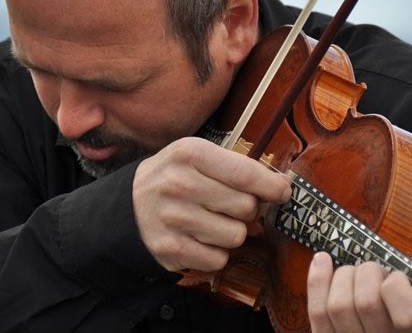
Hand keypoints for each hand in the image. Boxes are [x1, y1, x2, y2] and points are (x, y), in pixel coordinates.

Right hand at [133, 137, 290, 271]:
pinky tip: (200, 238)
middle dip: (246, 209)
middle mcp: (179, 184)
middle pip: (246, 208)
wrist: (129, 205)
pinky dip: (215, 253)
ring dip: (231, 232)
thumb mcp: (198, 156)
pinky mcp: (170, 248)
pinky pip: (219, 259)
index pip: (246, 174)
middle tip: (229, 205)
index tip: (282, 192)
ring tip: (212, 221)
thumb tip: (282, 186)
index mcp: (190, 153)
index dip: (272, 187)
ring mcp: (173, 218)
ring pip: (236, 236)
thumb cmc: (174, 177)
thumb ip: (238, 166)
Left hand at [307, 251, 411, 332]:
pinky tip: (322, 260)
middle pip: (366, 304)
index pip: (408, 316)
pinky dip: (317, 280)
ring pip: (338, 306)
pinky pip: (317, 313)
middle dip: (369, 273)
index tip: (398, 278)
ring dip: (345, 276)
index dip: (399, 286)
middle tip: (376, 272)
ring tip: (356, 274)